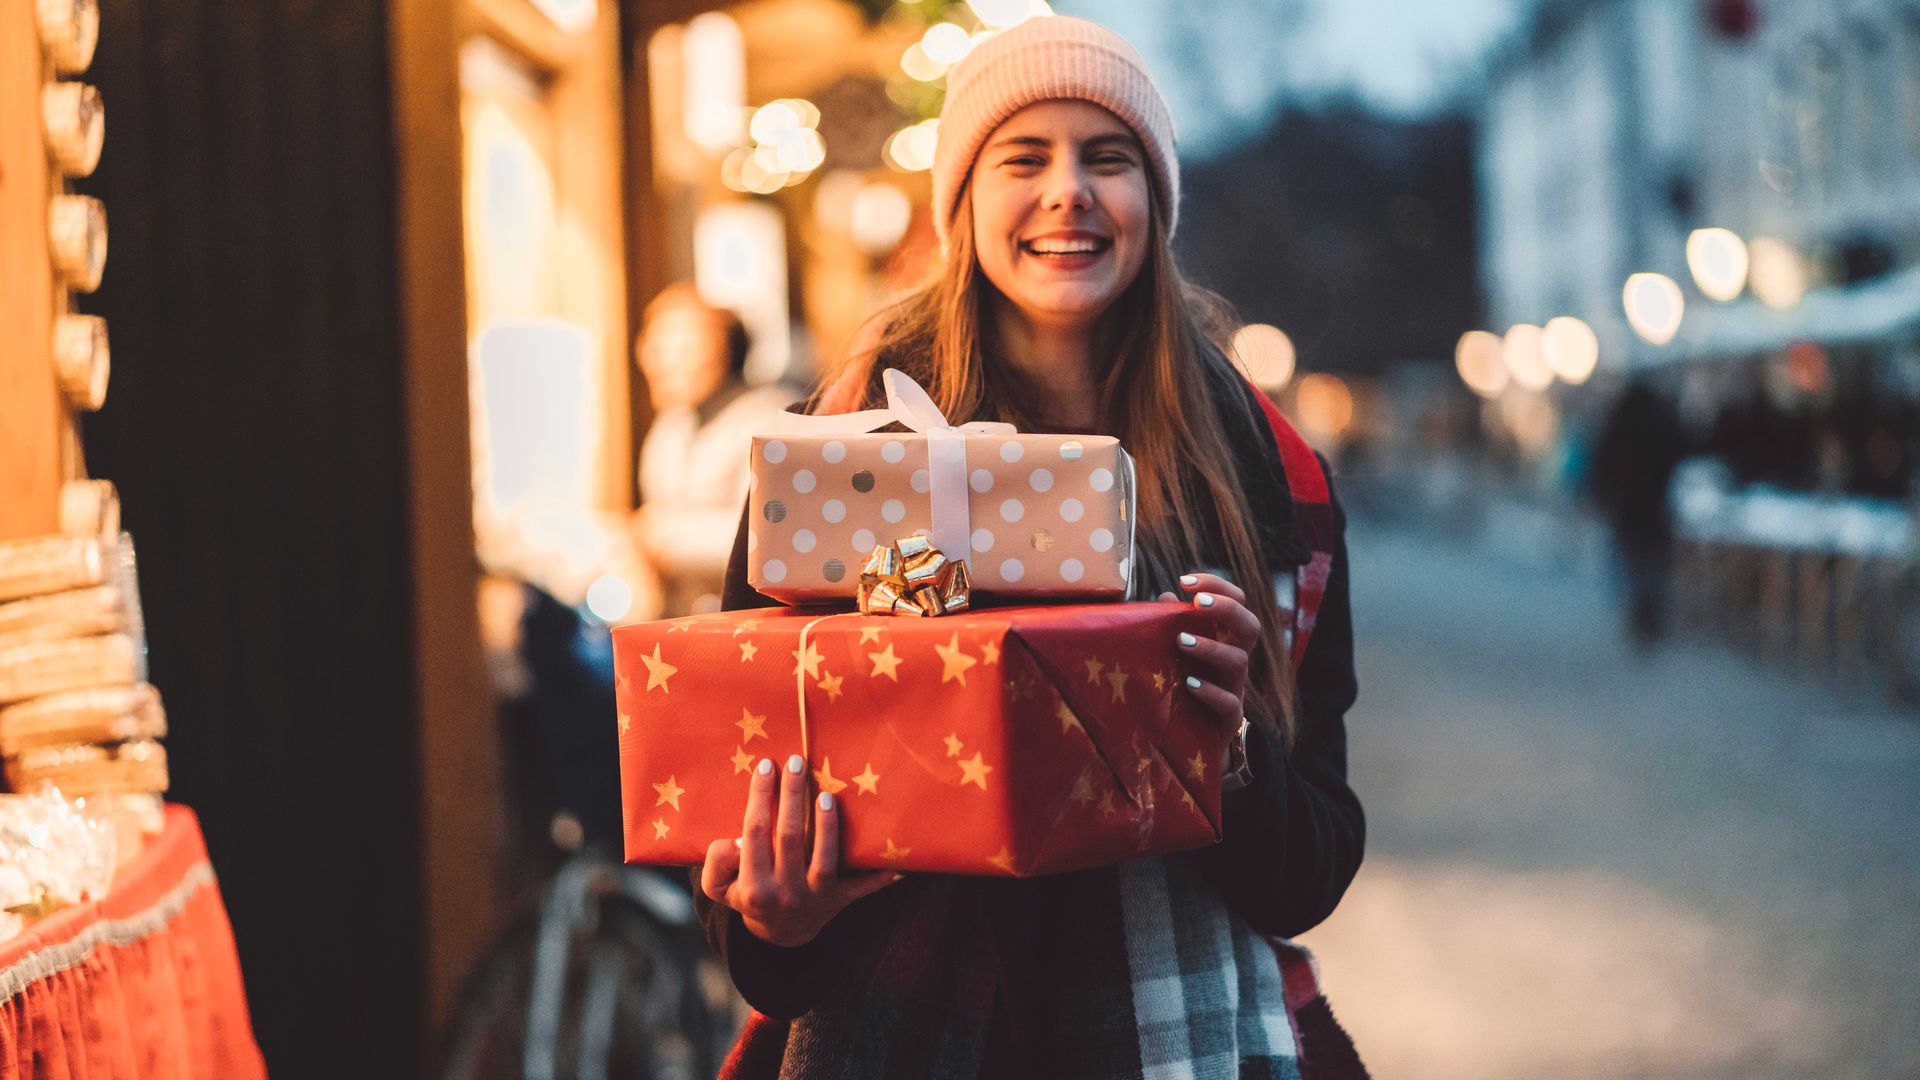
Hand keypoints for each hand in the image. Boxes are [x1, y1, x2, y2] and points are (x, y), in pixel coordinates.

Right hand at [698, 753, 901, 946]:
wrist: (781, 934)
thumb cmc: (749, 895)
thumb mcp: (719, 888)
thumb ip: (716, 862)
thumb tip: (735, 841)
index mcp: (754, 887)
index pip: (755, 833)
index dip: (760, 797)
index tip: (766, 765)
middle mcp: (786, 892)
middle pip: (789, 837)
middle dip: (791, 796)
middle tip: (796, 762)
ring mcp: (817, 896)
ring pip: (825, 858)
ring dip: (827, 825)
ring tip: (826, 794)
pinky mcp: (842, 899)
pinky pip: (864, 887)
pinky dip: (881, 875)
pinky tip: (898, 860)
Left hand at [1159, 571, 1260, 733]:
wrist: (1195, 744)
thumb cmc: (1184, 689)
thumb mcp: (1176, 655)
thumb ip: (1171, 626)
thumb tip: (1166, 597)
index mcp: (1225, 638)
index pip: (1236, 602)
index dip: (1216, 586)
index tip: (1185, 580)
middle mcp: (1234, 659)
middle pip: (1250, 626)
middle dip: (1227, 608)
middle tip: (1198, 603)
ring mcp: (1235, 689)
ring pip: (1239, 661)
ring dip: (1211, 647)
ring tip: (1182, 641)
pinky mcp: (1228, 720)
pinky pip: (1230, 704)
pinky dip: (1211, 692)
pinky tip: (1190, 684)